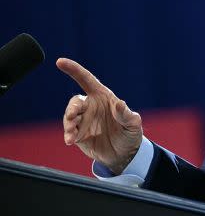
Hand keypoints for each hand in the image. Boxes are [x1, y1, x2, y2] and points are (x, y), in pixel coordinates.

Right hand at [57, 58, 143, 174]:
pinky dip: (68, 134)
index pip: (86, 79)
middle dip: (72, 107)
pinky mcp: (78, 134)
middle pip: (75, 101)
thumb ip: (126, 114)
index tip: (60, 61)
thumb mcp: (133, 124)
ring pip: (69, 116)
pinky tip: (70, 141)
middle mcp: (90, 106)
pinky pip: (69, 131)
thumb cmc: (130, 133)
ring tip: (72, 134)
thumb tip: (120, 103)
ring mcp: (83, 120)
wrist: (124, 154)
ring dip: (68, 123)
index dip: (74, 70)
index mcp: (103, 97)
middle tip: (73, 115)